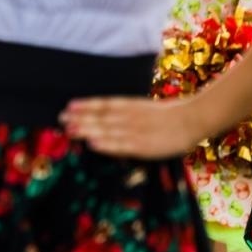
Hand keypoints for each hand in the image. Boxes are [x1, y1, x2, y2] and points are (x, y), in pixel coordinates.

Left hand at [60, 95, 207, 159]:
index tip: (69, 106)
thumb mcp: (143, 107)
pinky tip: (92, 144)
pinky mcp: (143, 146)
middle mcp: (130, 116)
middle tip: (60, 119)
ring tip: (69, 130)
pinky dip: (106, 145)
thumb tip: (102, 113)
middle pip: (101, 117)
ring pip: (107, 131)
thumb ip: (125, 110)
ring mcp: (136, 131)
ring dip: (87, 131)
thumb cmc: (167, 115)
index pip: (104, 104)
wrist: (192, 120)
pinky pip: (121, 146)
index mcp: (130, 105)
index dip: (85, 105)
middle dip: (80, 119)